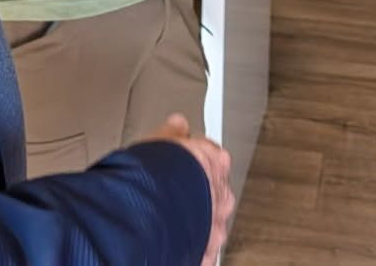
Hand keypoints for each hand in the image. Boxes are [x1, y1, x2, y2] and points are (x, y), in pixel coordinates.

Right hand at [145, 114, 233, 265]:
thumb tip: (177, 123)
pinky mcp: (206, 251)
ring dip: (196, 221)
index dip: (194, 162)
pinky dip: (190, 247)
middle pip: (213, 192)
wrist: (154, 207)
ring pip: (210, 222)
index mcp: (216, 164)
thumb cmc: (159, 174)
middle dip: (198, 193)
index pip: (212, 159)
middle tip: (175, 194)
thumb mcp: (161, 141)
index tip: (182, 164)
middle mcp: (221, 195)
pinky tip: (174, 243)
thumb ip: (173, 133)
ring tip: (171, 220)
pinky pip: (201, 250)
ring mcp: (216, 224)